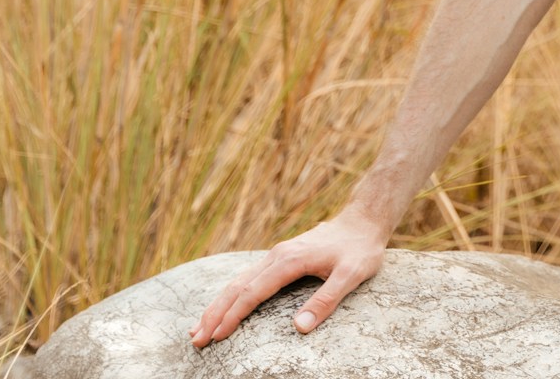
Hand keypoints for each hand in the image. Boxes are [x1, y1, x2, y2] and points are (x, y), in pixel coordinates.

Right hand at [189, 210, 389, 347]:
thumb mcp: (351, 275)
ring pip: (238, 281)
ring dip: (218, 305)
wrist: (363, 221)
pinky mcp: (280, 257)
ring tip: (198, 328)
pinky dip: (231, 295)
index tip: (216, 337)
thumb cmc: (360, 249)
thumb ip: (326, 300)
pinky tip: (224, 307)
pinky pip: (248, 278)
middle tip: (196, 339)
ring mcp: (277, 255)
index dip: (233, 316)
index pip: (252, 292)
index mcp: (289, 260)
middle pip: (237, 287)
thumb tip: (299, 328)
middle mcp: (277, 255)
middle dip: (215, 314)